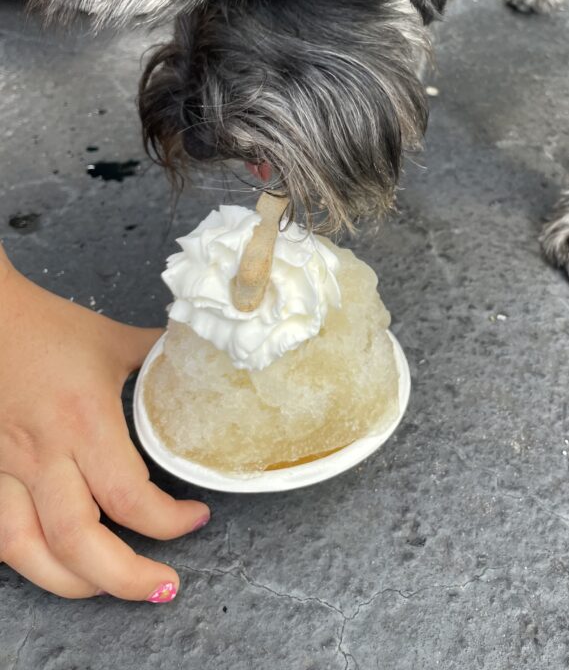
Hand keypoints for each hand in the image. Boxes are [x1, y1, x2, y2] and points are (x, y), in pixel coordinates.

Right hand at [0, 245, 208, 600]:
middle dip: (126, 577)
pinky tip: (56, 564)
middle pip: (78, 540)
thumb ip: (160, 359)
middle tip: (164, 585)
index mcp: (84, 419)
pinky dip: (27, 558)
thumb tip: (206, 361)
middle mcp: (43, 452)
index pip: (128, 495)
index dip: (168, 521)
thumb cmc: (48, 326)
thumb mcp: (114, 341)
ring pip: (27, 550)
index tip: (196, 517)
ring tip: (112, 586)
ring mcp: (5, 467)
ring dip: (73, 582)